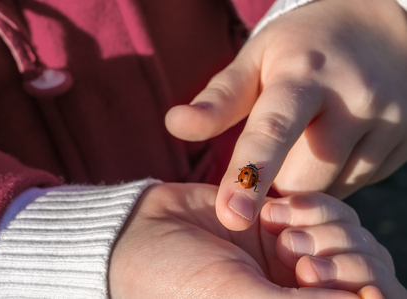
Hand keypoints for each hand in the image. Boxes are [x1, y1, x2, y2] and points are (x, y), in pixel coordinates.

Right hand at [108, 183, 388, 297]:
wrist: (141, 235)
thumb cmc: (177, 282)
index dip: (368, 292)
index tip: (316, 278)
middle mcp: (300, 293)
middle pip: (370, 275)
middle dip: (341, 261)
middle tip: (296, 258)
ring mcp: (295, 256)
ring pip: (353, 239)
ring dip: (324, 230)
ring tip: (277, 231)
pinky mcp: (285, 220)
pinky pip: (331, 210)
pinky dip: (313, 207)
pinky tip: (274, 211)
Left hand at [165, 0, 406, 229]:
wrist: (381, 29)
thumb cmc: (305, 48)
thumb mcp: (258, 59)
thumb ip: (219, 99)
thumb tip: (175, 125)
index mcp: (304, 76)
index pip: (272, 132)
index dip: (249, 176)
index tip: (231, 215)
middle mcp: (352, 100)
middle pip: (304, 179)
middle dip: (279, 185)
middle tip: (271, 161)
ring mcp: (388, 123)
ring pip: (334, 188)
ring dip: (311, 179)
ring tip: (311, 138)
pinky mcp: (406, 142)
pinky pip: (359, 182)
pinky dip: (338, 175)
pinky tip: (336, 143)